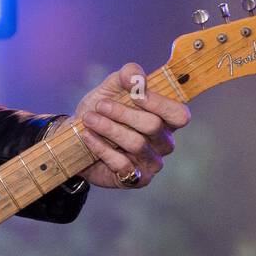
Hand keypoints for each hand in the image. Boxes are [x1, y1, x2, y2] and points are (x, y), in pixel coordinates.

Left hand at [65, 62, 189, 189]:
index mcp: (166, 120)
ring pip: (136, 143)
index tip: (135, 94)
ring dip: (109, 128)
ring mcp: (152, 163)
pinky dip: (101, 148)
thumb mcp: (111, 87)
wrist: (76, 136)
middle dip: (123, 113)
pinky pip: (122, 164)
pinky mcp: (136, 179)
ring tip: (89, 119)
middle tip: (100, 105)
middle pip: (153, 126)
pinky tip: (88, 137)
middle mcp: (164, 142)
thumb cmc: (101, 110)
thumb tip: (138, 78)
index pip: (179, 115)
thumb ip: (127, 76)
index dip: (159, 104)